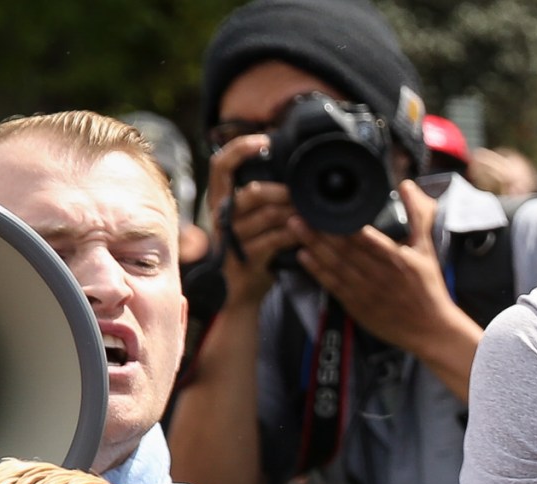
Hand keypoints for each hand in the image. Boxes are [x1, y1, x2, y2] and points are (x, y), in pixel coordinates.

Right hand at [206, 135, 298, 311]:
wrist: (241, 291)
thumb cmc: (252, 248)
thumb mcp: (252, 218)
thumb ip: (262, 197)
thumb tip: (290, 171)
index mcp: (220, 199)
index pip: (221, 165)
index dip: (240, 149)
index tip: (265, 139)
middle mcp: (221, 215)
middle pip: (253, 193)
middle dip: (285, 192)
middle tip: (307, 195)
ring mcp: (232, 238)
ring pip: (269, 215)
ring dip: (296, 212)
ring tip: (315, 213)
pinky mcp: (246, 257)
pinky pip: (275, 239)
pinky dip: (297, 233)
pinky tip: (309, 232)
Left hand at [291, 181, 482, 396]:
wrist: (431, 330)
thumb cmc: (429, 288)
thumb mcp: (427, 249)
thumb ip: (417, 216)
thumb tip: (407, 185)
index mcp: (397, 259)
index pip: (365, 236)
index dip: (343, 220)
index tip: (325, 203)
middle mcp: (380, 275)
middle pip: (344, 248)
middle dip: (319, 229)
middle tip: (297, 209)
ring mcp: (367, 291)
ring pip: (335, 264)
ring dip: (313, 245)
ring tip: (295, 227)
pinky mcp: (358, 306)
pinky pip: (333, 285)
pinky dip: (317, 271)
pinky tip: (303, 256)